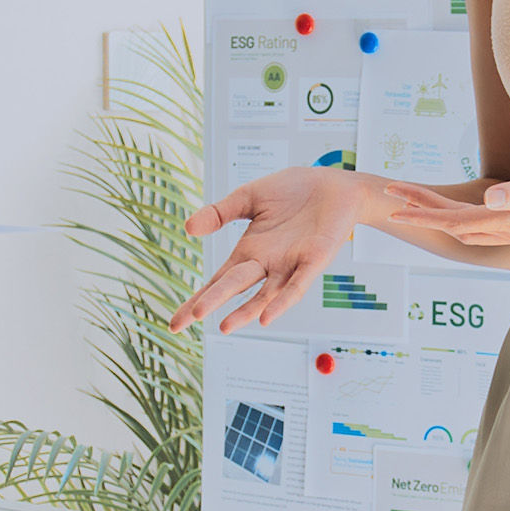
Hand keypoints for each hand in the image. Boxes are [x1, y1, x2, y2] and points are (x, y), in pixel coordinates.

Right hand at [171, 167, 373, 333]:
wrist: (334, 184)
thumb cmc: (294, 191)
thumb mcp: (249, 197)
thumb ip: (220, 212)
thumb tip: (188, 228)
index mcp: (249, 251)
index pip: (217, 281)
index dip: (196, 300)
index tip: (175, 322)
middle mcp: (266, 263)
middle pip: (233, 287)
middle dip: (210, 303)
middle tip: (185, 321)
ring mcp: (290, 265)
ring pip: (264, 294)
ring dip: (245, 311)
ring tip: (224, 326)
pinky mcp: (314, 260)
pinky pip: (296, 286)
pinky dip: (282, 301)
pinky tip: (267, 316)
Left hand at [383, 168, 509, 251]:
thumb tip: (486, 199)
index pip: (457, 219)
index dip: (424, 211)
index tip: (393, 204)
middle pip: (456, 224)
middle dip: (422, 210)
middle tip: (391, 197)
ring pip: (470, 227)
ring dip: (441, 216)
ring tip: (416, 204)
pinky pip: (488, 226)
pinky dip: (465, 219)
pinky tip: (465, 217)